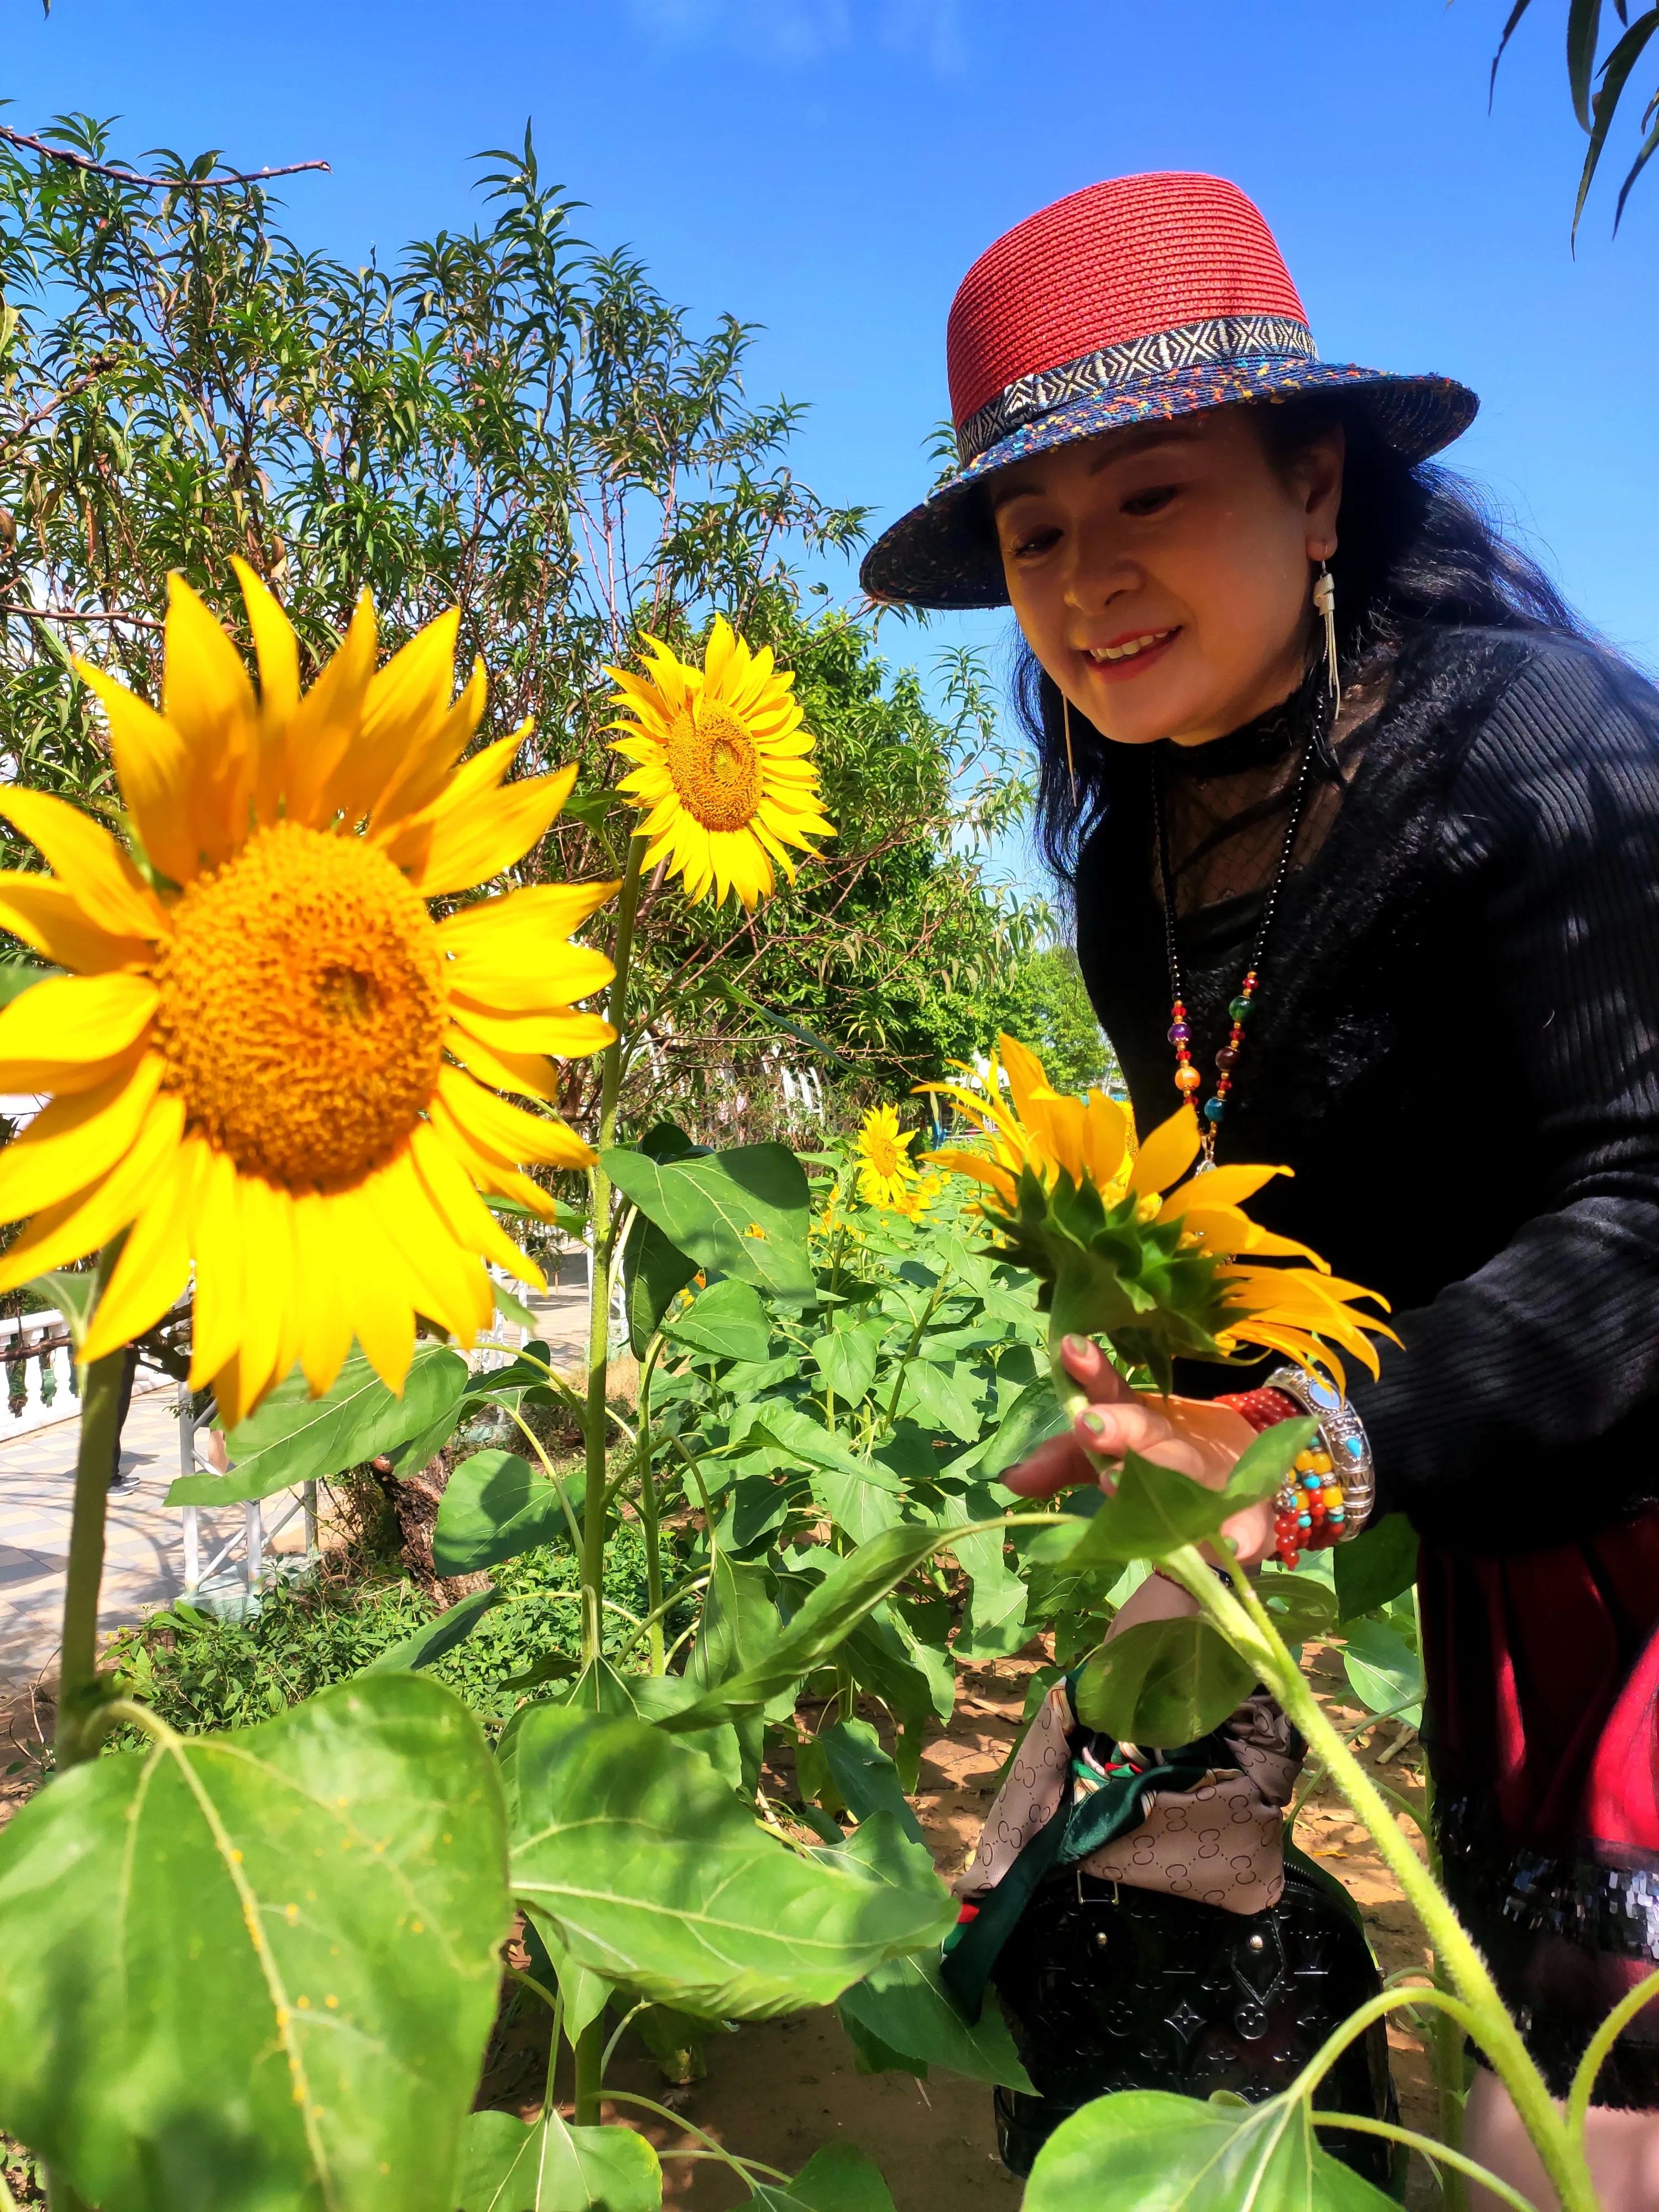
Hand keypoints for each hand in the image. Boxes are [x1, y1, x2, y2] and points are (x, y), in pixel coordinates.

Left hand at [1004, 1334, 1276, 1571]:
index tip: (1069, 1350)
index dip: (1091, 1373)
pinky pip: (1250, 1525)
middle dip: (1120, 1428)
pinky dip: (1243, 1534)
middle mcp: (1177, 1443)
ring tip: (1122, 1480)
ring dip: (1162, 1473)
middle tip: (1088, 1425)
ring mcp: (1217, 1477)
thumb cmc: (1165, 1465)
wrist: (1245, 1485)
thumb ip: (1064, 1463)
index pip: (1112, 1393)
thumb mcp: (1111, 1458)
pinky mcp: (1251, 1514)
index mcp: (1142, 1423)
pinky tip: (1231, 1543)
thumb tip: (1010, 1477)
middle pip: (1149, 1431)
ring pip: (1190, 1473)